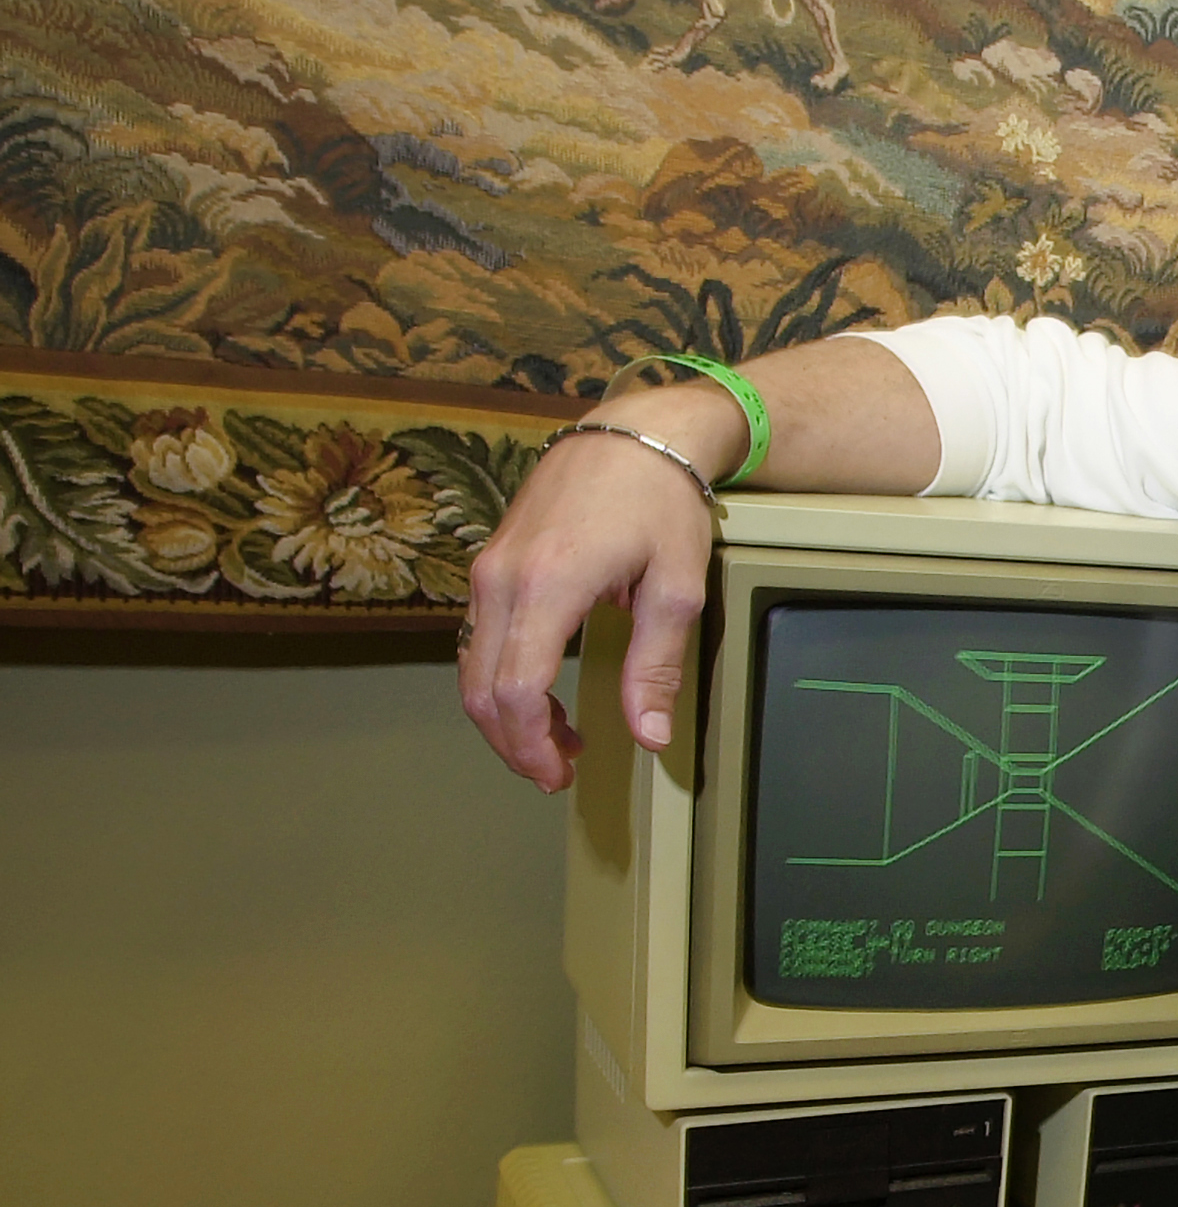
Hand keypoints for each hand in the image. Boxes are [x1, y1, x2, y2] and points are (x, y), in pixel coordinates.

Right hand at [459, 383, 739, 789]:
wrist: (634, 432)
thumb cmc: (660, 501)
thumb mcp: (676, 588)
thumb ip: (656, 667)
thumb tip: (649, 734)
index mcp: (548, 585)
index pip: (516, 690)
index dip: (532, 745)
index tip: (560, 774)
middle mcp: (503, 578)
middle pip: (481, 688)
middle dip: (513, 743)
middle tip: (556, 773)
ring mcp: (489, 567)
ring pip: (472, 666)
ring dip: (506, 715)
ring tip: (558, 741)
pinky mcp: (491, 562)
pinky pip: (479, 637)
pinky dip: (501, 678)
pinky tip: (542, 694)